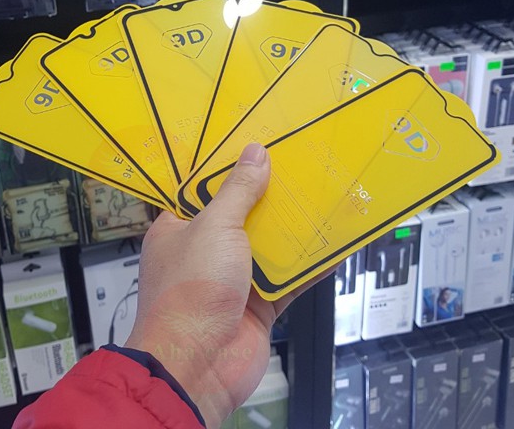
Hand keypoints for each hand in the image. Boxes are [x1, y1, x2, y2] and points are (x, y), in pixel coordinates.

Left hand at [125, 143, 329, 427]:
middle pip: (241, 216)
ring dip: (292, 231)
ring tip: (322, 199)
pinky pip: (287, 280)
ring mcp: (231, 278)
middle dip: (269, 198)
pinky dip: (308, 267)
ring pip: (267, 247)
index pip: (202, 191)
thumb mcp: (215, 227)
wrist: (198, 367)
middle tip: (299, 169)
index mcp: (179, 228)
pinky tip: (333, 248)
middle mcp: (204, 250)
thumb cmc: (192, 288)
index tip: (256, 147)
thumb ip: (238, 191)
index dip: (228, 170)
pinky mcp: (258, 304)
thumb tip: (255, 153)